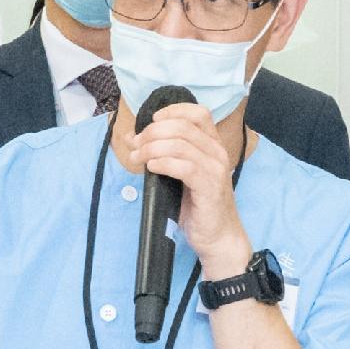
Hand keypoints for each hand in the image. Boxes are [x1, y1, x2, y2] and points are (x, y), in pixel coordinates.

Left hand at [134, 103, 245, 272]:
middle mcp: (218, 153)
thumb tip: (132, 138)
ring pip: (180, 144)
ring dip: (152, 147)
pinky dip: (163, 163)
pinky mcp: (209, 187)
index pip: (198, 113)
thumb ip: (160, 154)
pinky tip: (151, 168)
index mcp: (213, 145)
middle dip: (153, 132)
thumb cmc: (197, 206)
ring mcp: (215, 169)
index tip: (152, 120)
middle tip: (136, 145)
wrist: (217, 237)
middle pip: (183, 126)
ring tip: (137, 158)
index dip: (173, 111)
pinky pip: (184, 167)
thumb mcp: (178, 175)